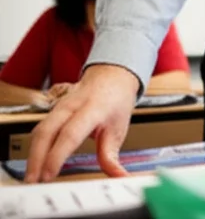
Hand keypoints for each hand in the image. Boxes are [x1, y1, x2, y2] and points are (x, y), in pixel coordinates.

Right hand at [25, 64, 138, 182]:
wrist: (112, 77)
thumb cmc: (115, 102)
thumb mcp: (119, 128)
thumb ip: (111, 155)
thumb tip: (118, 176)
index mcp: (93, 108)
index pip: (71, 133)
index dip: (58, 155)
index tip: (50, 174)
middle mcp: (72, 106)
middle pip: (47, 131)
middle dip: (37, 157)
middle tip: (35, 180)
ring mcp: (60, 106)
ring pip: (40, 130)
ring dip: (33, 155)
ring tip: (32, 177)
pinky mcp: (53, 111)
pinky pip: (40, 130)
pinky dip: (35, 147)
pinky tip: (35, 163)